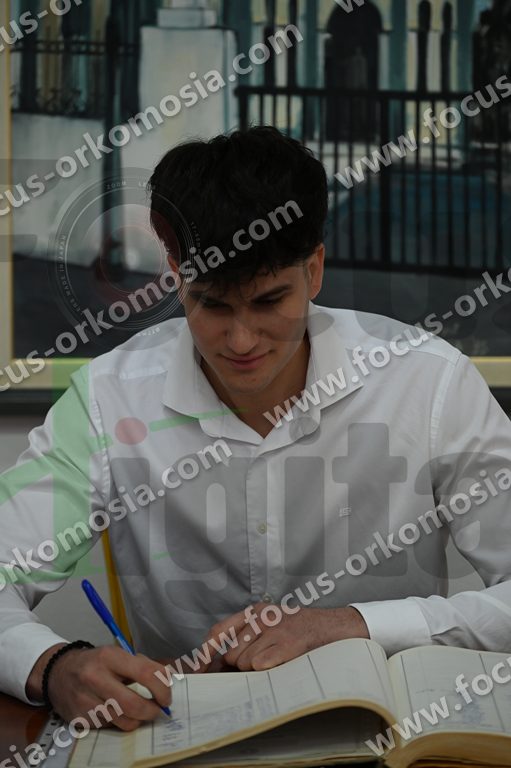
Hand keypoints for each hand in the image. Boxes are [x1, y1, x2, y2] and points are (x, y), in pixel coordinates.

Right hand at [27, 645, 171, 730]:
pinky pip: (110, 727)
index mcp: (110, 656)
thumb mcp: (116, 655)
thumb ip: (141, 665)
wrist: (58, 673)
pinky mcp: (80, 719)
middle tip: (158, 710)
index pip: (146, 673)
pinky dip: (119, 722)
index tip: (166, 696)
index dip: (162, 688)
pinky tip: (116, 712)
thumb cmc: (95, 663)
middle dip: (152, 711)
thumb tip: (166, 681)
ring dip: (138, 720)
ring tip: (140, 711)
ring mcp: (86, 701)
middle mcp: (95, 678)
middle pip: (135, 704)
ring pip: (124, 721)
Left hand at [198, 604, 368, 672]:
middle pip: (232, 653)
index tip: (200, 669)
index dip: (208, 652)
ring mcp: (274, 630)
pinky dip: (268, 670)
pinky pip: (260, 665)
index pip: (220, 631)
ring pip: (245, 661)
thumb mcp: (272, 623)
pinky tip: (282, 663)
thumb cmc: (302, 630)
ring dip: (256, 668)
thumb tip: (218, 663)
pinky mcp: (286, 644)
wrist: (335, 627)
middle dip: (241, 664)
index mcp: (256, 611)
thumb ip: (247, 636)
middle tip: (262, 661)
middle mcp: (262, 617)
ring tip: (277, 659)